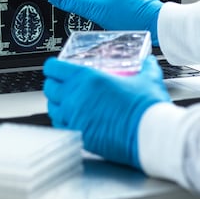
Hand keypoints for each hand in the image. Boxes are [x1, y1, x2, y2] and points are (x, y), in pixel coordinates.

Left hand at [43, 55, 170, 167]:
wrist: (149, 135)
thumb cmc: (146, 107)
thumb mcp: (147, 78)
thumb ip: (146, 67)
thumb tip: (148, 62)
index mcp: (87, 79)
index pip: (54, 68)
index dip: (52, 66)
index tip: (55, 67)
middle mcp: (75, 97)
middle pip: (49, 88)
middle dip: (53, 83)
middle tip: (61, 82)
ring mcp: (75, 118)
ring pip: (52, 108)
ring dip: (56, 103)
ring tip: (66, 101)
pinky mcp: (80, 136)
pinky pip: (61, 126)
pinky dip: (63, 121)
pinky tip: (73, 119)